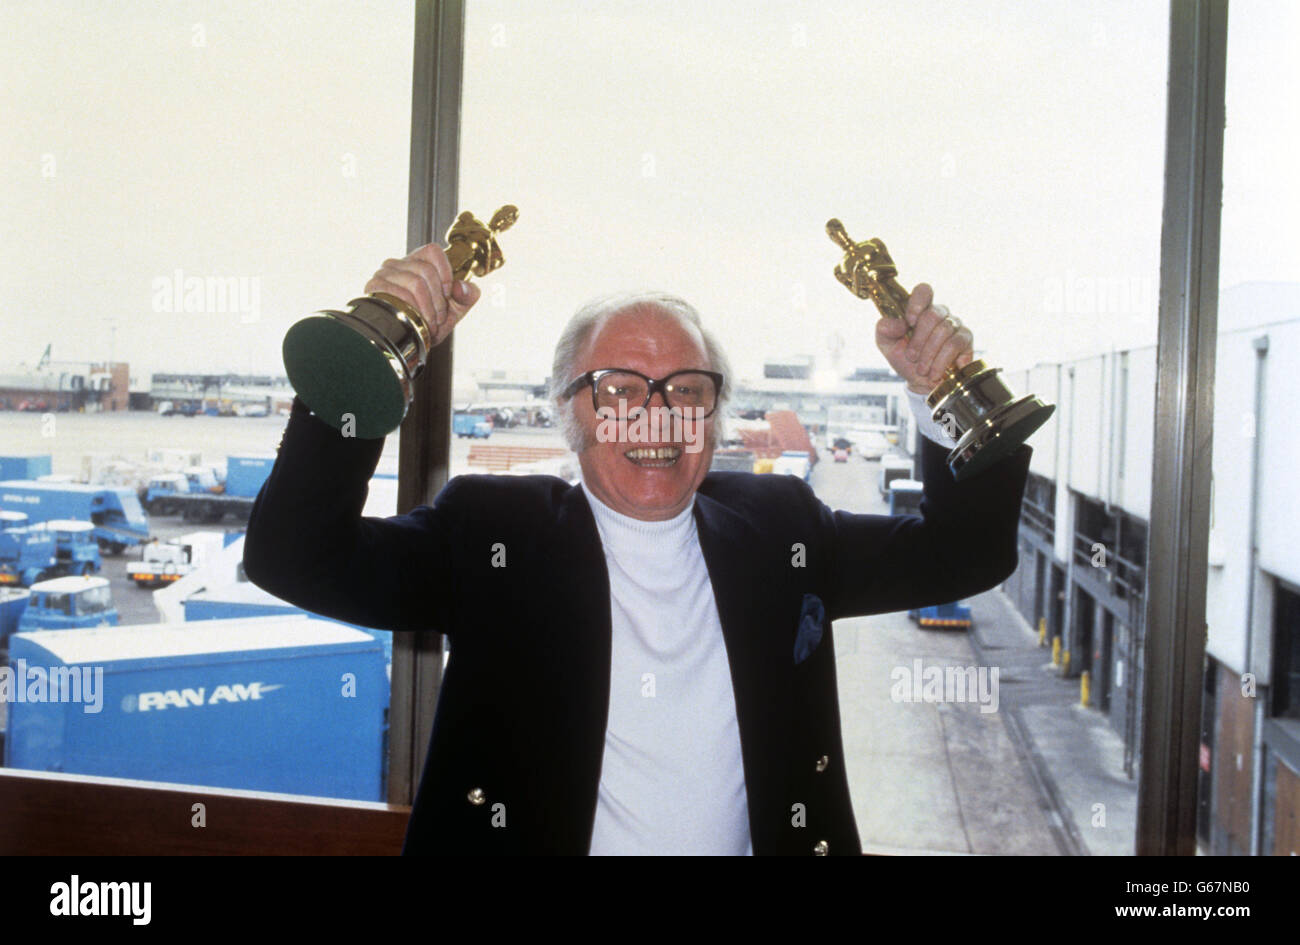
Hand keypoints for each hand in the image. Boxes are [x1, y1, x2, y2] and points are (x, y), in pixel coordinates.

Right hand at [363, 243, 481, 346]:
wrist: (406, 341)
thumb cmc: (429, 322)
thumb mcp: (455, 309)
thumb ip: (467, 295)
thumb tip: (462, 287)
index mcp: (419, 262)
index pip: (433, 251)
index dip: (445, 273)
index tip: (447, 295)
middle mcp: (399, 263)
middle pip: (426, 270)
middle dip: (438, 300)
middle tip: (439, 318)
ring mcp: (385, 273)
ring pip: (415, 283)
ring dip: (427, 309)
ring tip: (429, 323)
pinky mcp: (374, 287)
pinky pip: (398, 293)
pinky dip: (412, 310)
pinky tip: (414, 321)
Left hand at [874, 283, 973, 393]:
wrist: (921, 383)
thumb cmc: (905, 360)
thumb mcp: (887, 346)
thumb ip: (884, 330)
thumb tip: (899, 323)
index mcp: (919, 310)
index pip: (923, 291)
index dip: (917, 303)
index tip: (909, 322)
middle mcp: (939, 314)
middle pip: (932, 314)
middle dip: (919, 340)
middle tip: (912, 357)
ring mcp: (954, 325)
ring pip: (943, 330)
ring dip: (929, 354)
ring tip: (922, 369)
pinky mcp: (966, 339)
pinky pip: (955, 344)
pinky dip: (941, 361)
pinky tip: (935, 372)